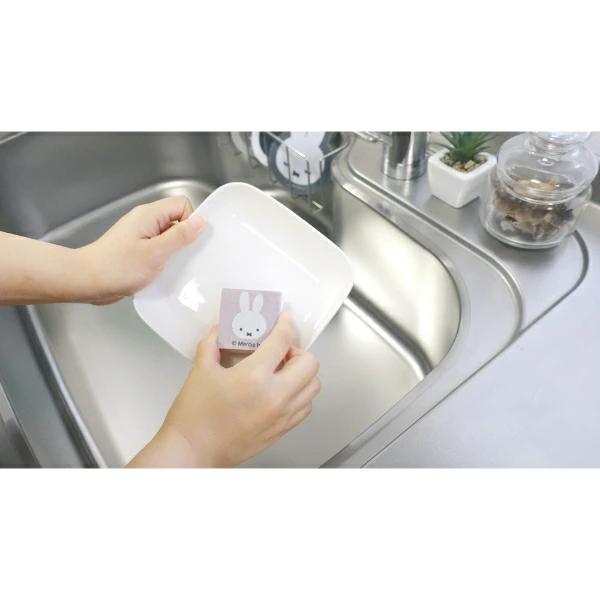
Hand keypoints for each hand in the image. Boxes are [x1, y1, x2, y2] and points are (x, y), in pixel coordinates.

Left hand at [78, 196, 203, 303]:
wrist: (86, 282)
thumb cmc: (117, 267)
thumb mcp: (156, 252)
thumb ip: (180, 236)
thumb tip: (201, 221)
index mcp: (149, 215)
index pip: (182, 205)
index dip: (191, 222)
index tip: (189, 242)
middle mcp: (145, 222)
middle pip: (177, 222)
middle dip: (185, 240)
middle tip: (182, 258)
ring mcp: (140, 237)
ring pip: (169, 239)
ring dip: (174, 254)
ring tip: (170, 268)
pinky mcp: (137, 251)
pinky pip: (159, 251)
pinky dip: (164, 262)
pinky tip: (160, 274)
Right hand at [128, 313, 320, 466]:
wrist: (193, 451)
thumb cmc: (194, 415)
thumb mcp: (200, 370)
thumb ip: (212, 344)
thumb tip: (220, 329)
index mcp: (255, 376)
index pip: (282, 341)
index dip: (285, 324)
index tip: (283, 320)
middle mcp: (275, 396)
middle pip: (310, 363)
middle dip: (297, 351)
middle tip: (281, 351)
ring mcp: (282, 415)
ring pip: (314, 386)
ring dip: (303, 373)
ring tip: (284, 371)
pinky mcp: (281, 430)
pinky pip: (305, 407)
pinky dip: (301, 394)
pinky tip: (282, 391)